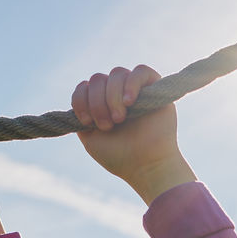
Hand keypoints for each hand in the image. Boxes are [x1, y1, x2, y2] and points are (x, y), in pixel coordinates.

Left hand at [72, 66, 195, 204]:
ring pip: (117, 73)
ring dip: (112, 96)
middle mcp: (118, 95)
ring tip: (119, 118)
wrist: (147, 167)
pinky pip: (141, 70)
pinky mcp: (156, 88)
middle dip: (97, 102)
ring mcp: (136, 90)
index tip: (87, 122)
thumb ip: (81, 117)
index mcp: (101, 105)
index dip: (81, 99)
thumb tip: (81, 95)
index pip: (84, 87)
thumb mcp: (90, 138)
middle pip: (98, 78)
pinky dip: (132, 83)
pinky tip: (129, 102)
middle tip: (107, 125)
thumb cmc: (120, 157)